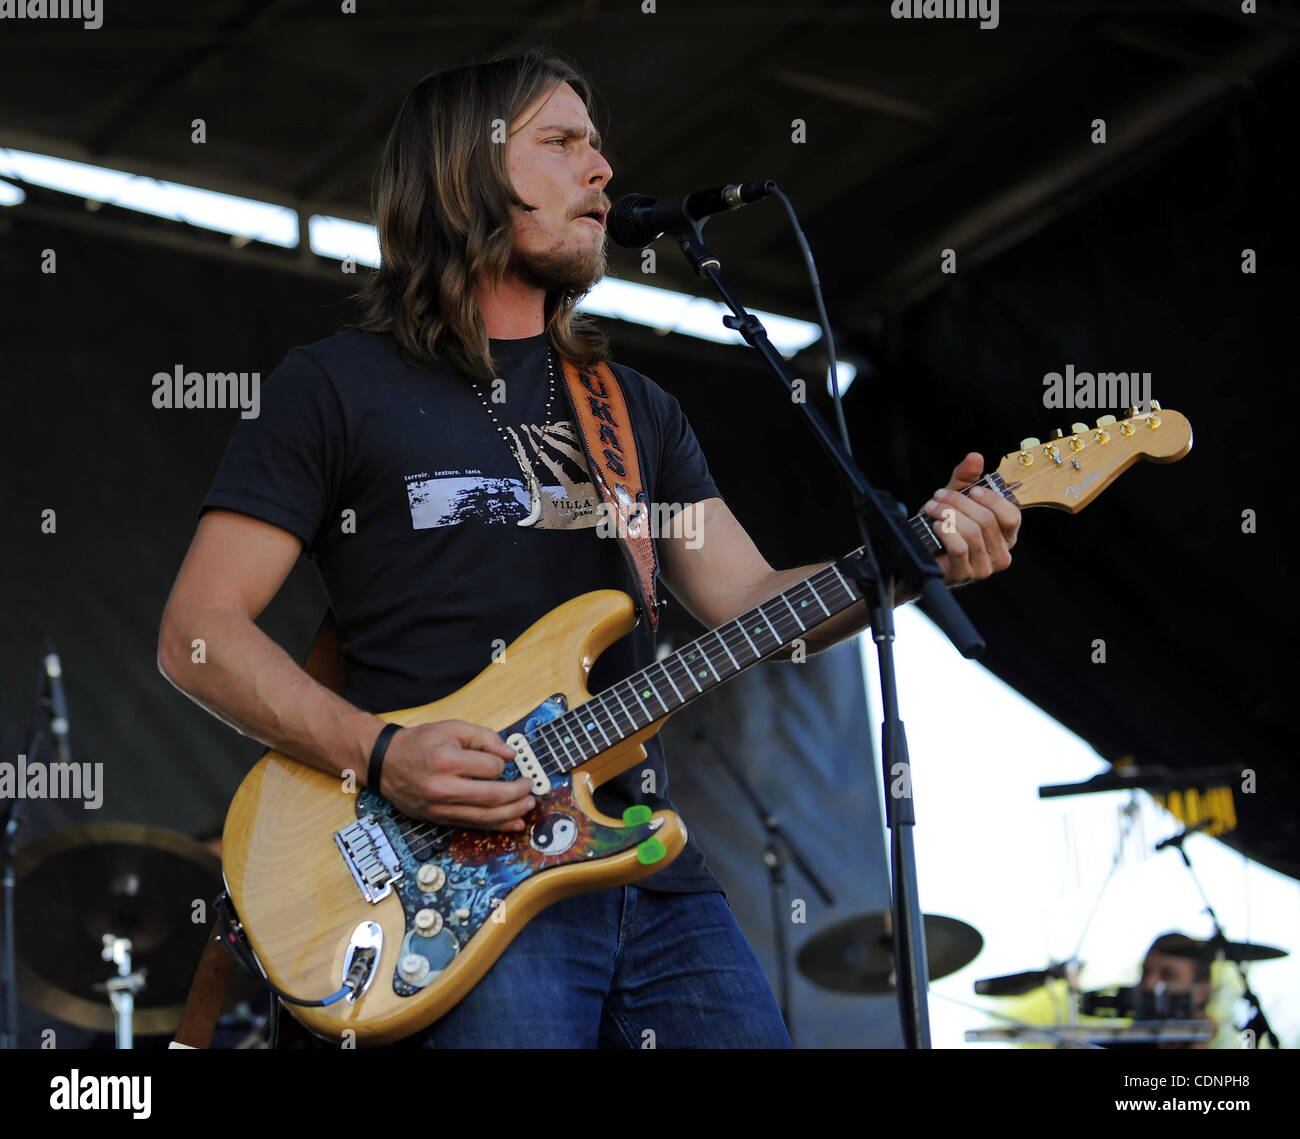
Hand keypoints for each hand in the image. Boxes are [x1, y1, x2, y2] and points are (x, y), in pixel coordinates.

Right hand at [376, 719, 534, 831]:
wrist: (385, 763)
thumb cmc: (419, 743)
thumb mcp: (451, 728)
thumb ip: (484, 737)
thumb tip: (510, 754)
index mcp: (446, 761)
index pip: (489, 768)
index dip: (503, 765)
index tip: (505, 761)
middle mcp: (443, 788)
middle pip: (491, 797)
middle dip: (517, 794)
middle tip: (530, 788)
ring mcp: (441, 808)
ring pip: (484, 816)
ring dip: (512, 813)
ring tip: (528, 806)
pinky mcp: (440, 819)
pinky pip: (473, 825)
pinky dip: (496, 826)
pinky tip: (513, 823)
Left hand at [921, 453, 1020, 586]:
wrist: (921, 551)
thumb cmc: (946, 524)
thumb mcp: (958, 497)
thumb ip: (967, 477)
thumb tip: (975, 457)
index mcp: (1006, 535)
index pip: (1012, 516)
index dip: (992, 499)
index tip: (972, 490)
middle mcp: (1000, 553)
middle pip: (987, 520)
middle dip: (960, 503)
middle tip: (940, 495)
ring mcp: (984, 567)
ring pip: (972, 532)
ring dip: (948, 514)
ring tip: (932, 507)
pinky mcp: (964, 574)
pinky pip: (959, 548)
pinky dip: (945, 531)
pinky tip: (934, 525)